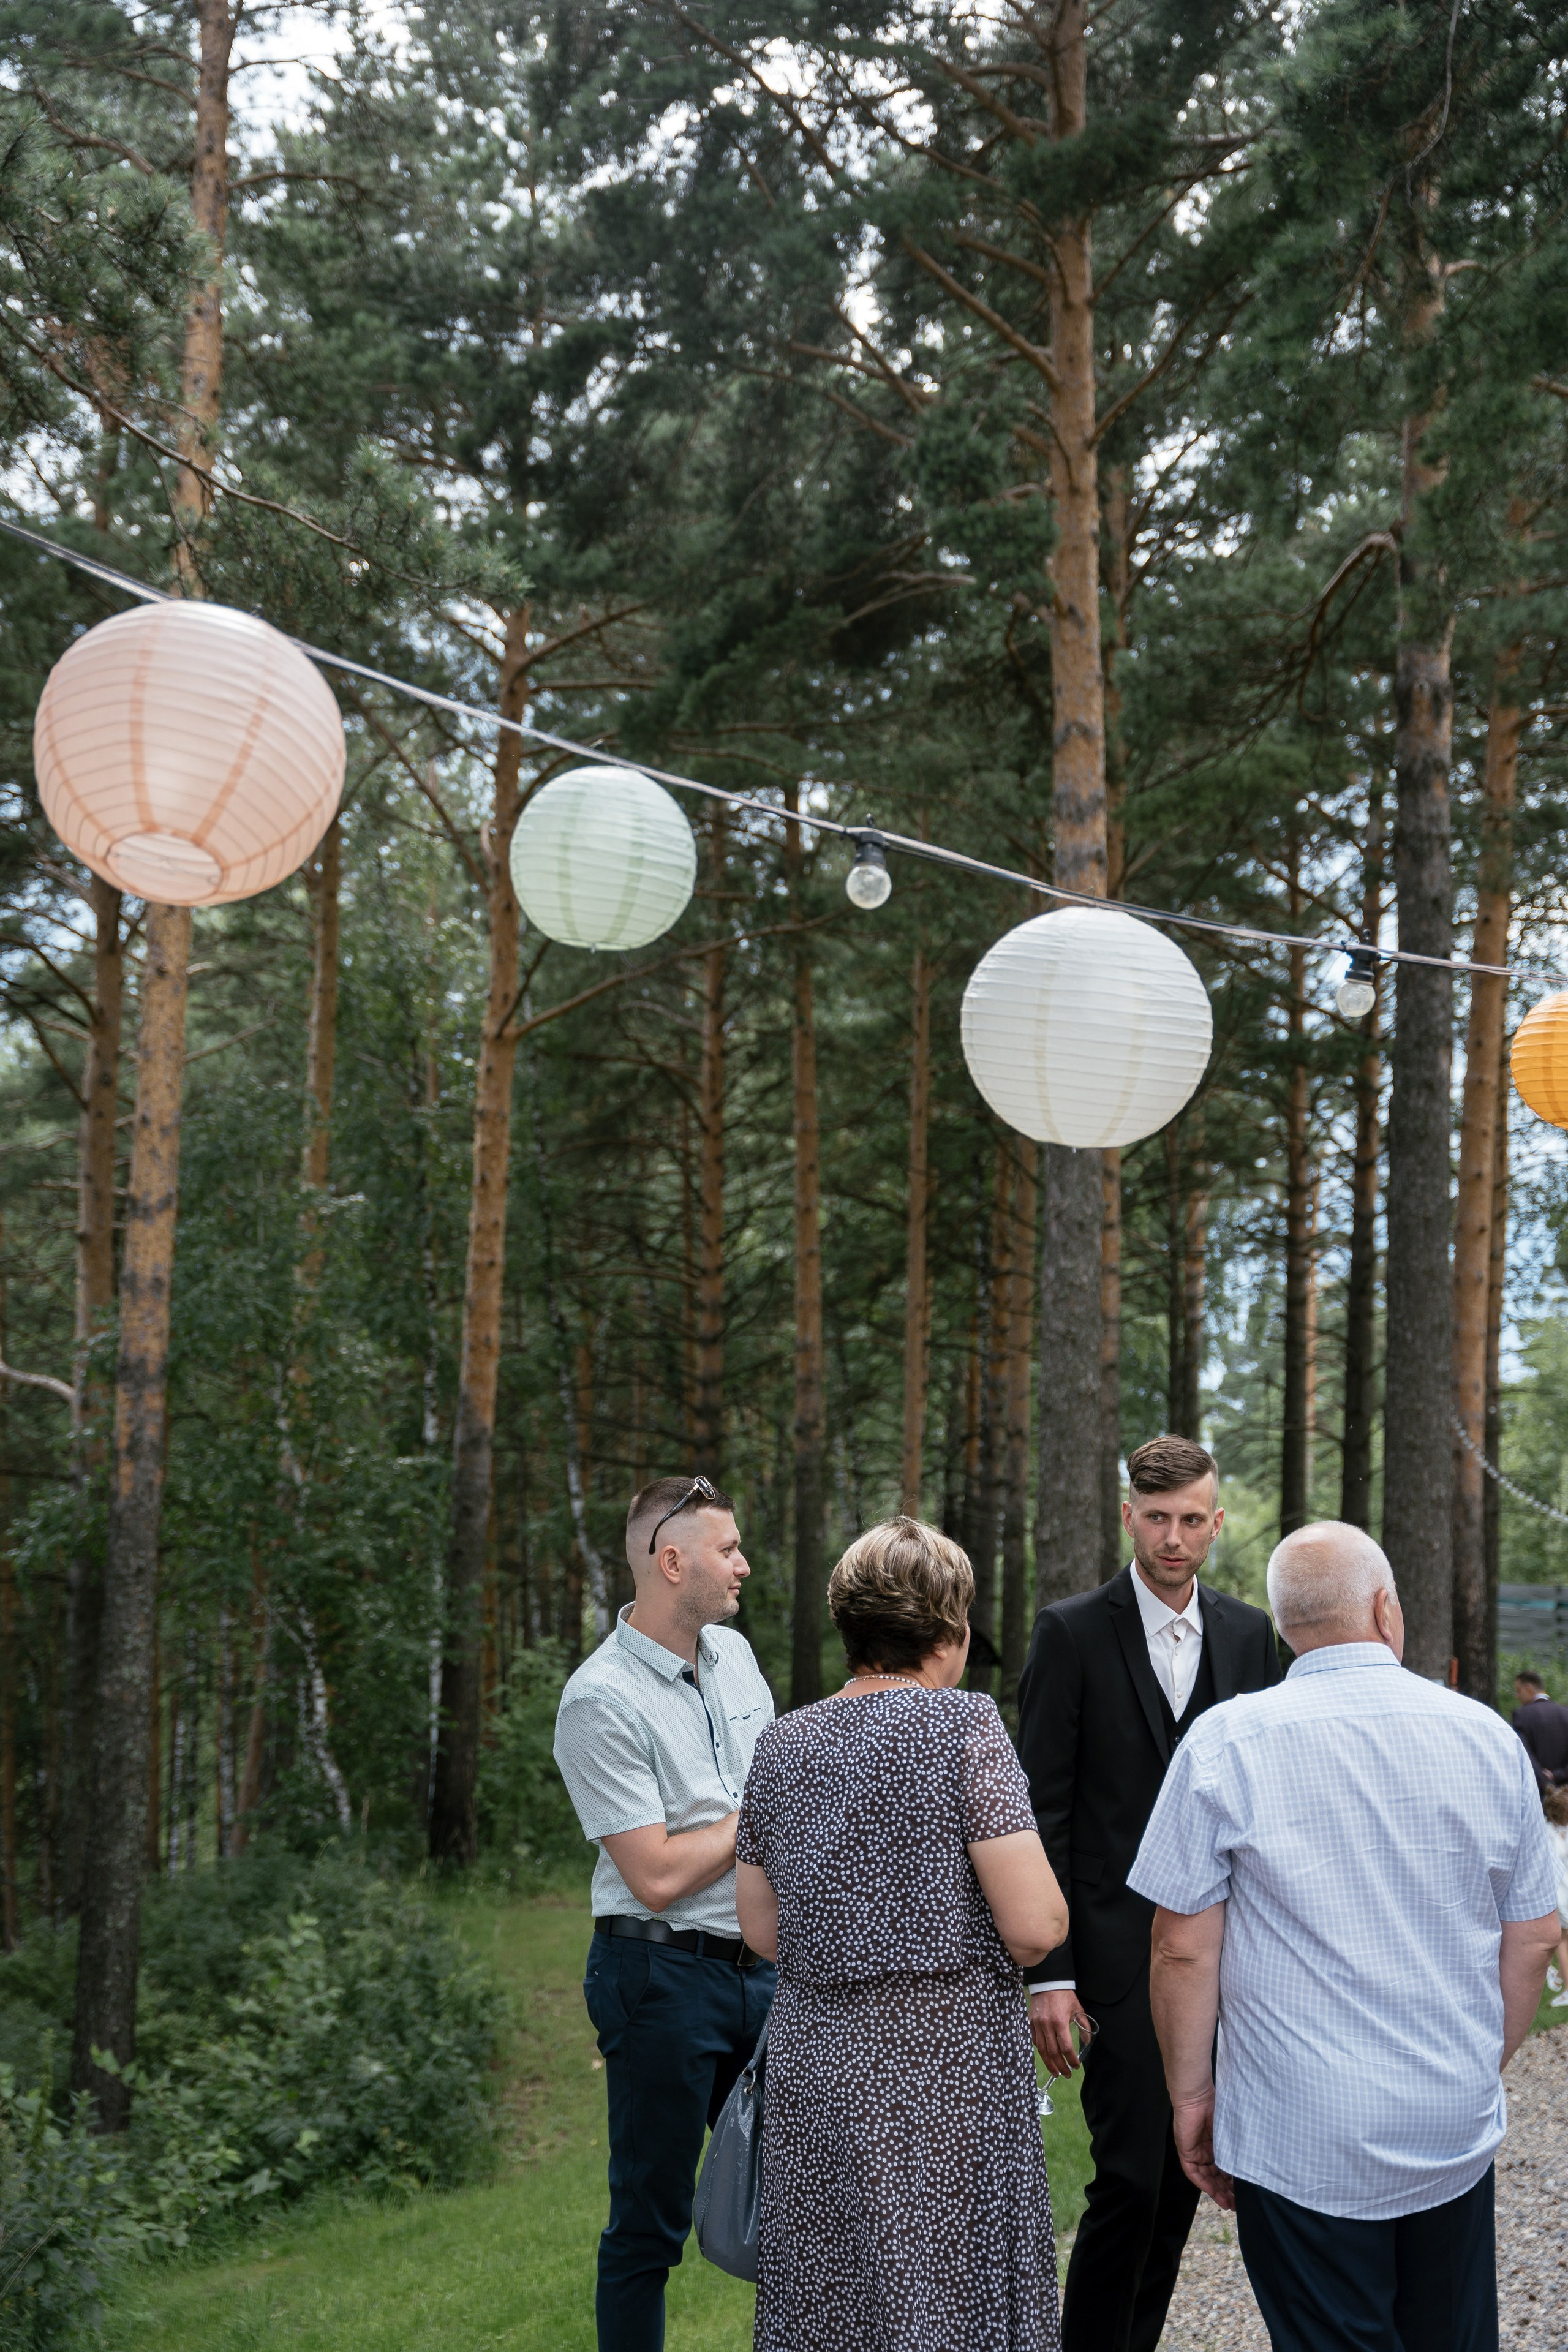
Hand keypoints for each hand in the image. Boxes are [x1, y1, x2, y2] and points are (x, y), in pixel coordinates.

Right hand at [1030, 1989, 1092, 2078]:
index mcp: (1060, 2022)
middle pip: (1053, 2053)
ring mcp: (1037, 2024)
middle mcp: (1046, 2025)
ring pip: (1042, 2050)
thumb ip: (1084, 2025)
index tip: (1076, 2065)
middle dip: (1061, 2067)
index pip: (1066, 2048)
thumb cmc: (1064, 1994)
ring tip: (1056, 2072)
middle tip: (1067, 2074)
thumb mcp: (1078, 2009)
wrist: (1048, 1981)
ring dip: (1049, 2063)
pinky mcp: (1031, 2022)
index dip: (1071, 2060)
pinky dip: (1040, 2050)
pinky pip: (1035, 2040)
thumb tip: (1087, 2041)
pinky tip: (1046, 2056)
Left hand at [1170, 2090, 1233, 2211]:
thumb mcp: (1230, 2131)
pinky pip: (1193, 2172)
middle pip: (1215, 2177)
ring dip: (1216, 2191)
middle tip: (1237, 2204)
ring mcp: (1195, 2151)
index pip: (1223, 2169)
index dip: (1232, 2182)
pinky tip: (1213, 2192)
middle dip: (1226, 2191)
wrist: (1197, 2095)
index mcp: (1215, 2145)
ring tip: (1229, 2203)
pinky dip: (1203, 2183)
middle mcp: (1205, 2151)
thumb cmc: (1215, 2106)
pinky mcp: (1185, 2151)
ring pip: (1206, 2178)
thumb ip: (1236, 2146)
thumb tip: (1253, 2161)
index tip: (1242, 2194)